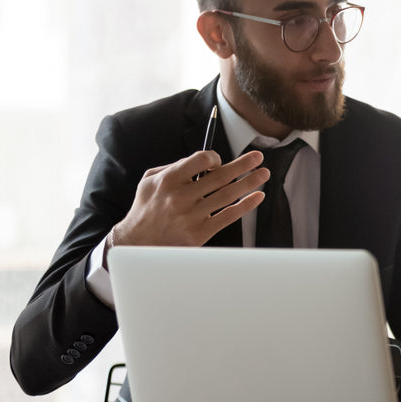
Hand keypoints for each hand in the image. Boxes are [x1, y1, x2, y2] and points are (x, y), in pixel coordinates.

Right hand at [111, 150, 268, 247]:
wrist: (136, 244)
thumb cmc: (146, 208)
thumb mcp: (150, 181)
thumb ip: (174, 167)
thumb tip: (203, 161)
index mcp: (168, 180)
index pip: (201, 160)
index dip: (214, 157)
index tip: (219, 161)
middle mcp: (181, 197)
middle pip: (220, 176)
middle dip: (243, 164)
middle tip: (259, 157)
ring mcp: (192, 216)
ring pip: (228, 195)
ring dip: (250, 182)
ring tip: (264, 174)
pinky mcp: (200, 233)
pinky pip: (229, 216)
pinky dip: (246, 205)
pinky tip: (257, 196)